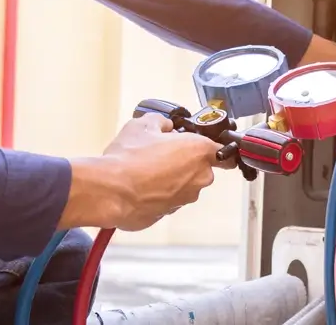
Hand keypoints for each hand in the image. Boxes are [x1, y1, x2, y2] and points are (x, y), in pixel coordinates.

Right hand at [60, 113, 226, 231]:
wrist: (110, 191)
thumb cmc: (128, 158)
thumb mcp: (143, 125)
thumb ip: (161, 122)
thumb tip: (164, 125)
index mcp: (200, 151)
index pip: (225, 152)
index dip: (216, 149)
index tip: (208, 148)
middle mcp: (199, 176)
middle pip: (201, 168)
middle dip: (184, 162)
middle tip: (161, 154)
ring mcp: (186, 197)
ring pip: (184, 185)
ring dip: (170, 179)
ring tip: (145, 171)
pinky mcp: (169, 213)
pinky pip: (168, 200)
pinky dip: (157, 194)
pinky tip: (139, 186)